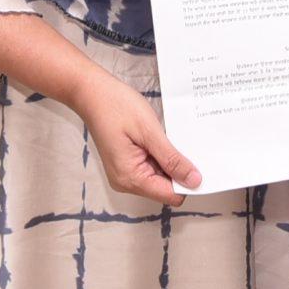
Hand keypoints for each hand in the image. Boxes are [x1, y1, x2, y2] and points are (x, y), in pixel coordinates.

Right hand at [67, 72, 201, 206]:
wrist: (90, 93)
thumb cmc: (115, 106)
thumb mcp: (149, 131)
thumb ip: (172, 159)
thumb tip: (193, 181)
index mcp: (131, 178)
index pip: (170, 195)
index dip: (187, 181)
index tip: (198, 162)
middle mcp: (126, 182)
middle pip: (165, 188)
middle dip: (176, 169)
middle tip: (175, 141)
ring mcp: (124, 174)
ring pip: (159, 178)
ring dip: (167, 160)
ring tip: (160, 136)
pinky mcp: (125, 165)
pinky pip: (150, 168)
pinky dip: (158, 156)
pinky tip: (154, 138)